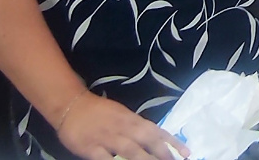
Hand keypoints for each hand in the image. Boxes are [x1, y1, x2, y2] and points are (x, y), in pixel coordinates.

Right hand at [55, 91, 188, 159]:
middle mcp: (123, 127)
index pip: (156, 131)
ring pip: (130, 151)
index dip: (172, 142)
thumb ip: (137, 127)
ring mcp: (107, 137)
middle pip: (147, 141)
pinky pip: (105, 159)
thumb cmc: (99, 111)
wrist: (71, 105)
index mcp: (132, 119)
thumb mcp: (122, 115)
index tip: (186, 153)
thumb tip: (157, 140)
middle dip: (162, 153)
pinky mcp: (91, 148)